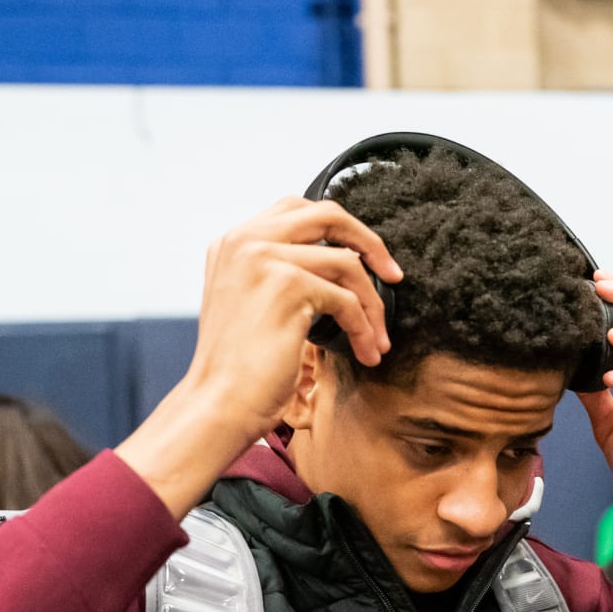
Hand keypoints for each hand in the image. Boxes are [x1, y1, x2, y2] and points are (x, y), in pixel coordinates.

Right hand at [118, 197, 399, 516]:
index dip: (341, 229)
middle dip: (370, 243)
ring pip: (347, 264)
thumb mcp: (251, 302)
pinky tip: (367, 352)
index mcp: (233, 241)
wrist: (218, 403)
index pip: (298, 208)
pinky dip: (364, 328)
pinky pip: (347, 299)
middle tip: (394, 276)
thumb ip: (279, 270)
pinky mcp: (288, 284)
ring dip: (372, 305)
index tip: (369, 259)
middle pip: (328, 215)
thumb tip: (340, 261)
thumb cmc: (240, 366)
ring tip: (378, 339)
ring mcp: (264, 258)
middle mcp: (245, 240)